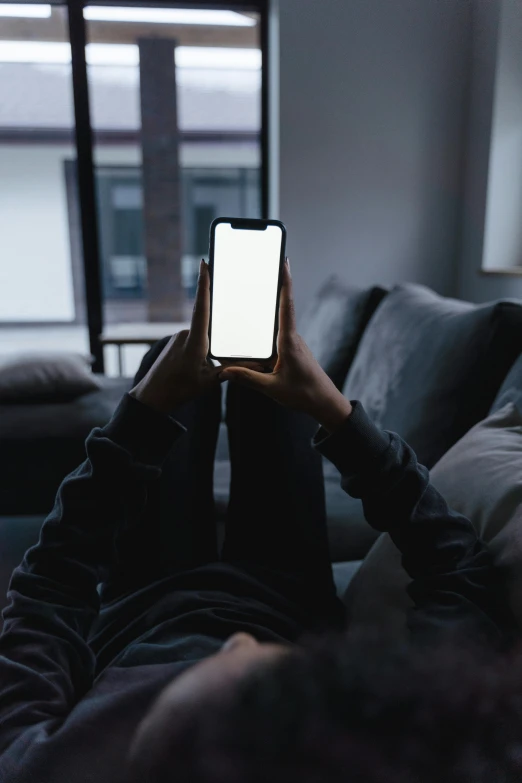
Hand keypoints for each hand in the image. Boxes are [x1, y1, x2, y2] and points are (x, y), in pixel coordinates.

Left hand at [130, 260, 220, 413]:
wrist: (152, 397)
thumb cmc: (180, 389)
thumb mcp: (210, 381)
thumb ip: (232, 368)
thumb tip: (258, 363)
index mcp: (195, 340)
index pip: (201, 307)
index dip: (204, 284)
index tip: (204, 264)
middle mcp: (186, 334)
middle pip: (209, 325)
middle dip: (218, 333)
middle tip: (214, 348)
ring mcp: (179, 337)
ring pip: (203, 336)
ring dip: (208, 348)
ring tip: (202, 370)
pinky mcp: (176, 343)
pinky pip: (195, 341)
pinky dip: (201, 350)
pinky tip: (197, 367)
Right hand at [220, 260, 352, 431]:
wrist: (324, 403)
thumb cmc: (303, 394)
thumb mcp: (272, 388)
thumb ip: (248, 378)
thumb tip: (224, 372)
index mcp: (289, 341)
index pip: (287, 305)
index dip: (285, 282)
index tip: (284, 261)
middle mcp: (292, 337)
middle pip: (282, 306)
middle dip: (275, 284)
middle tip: (265, 263)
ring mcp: (293, 342)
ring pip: (278, 320)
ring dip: (270, 304)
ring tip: (254, 287)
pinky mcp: (291, 350)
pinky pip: (277, 332)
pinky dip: (267, 325)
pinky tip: (255, 327)